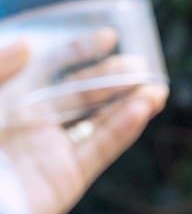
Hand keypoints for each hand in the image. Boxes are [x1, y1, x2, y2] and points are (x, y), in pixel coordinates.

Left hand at [0, 39, 166, 213]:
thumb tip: (28, 44)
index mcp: (15, 98)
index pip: (55, 67)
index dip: (81, 50)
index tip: (109, 36)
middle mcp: (39, 122)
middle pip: (85, 93)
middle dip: (115, 78)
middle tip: (142, 66)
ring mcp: (56, 150)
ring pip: (101, 122)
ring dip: (130, 104)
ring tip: (156, 89)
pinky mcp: (69, 177)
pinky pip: (100, 150)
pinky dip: (123, 130)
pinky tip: (141, 111)